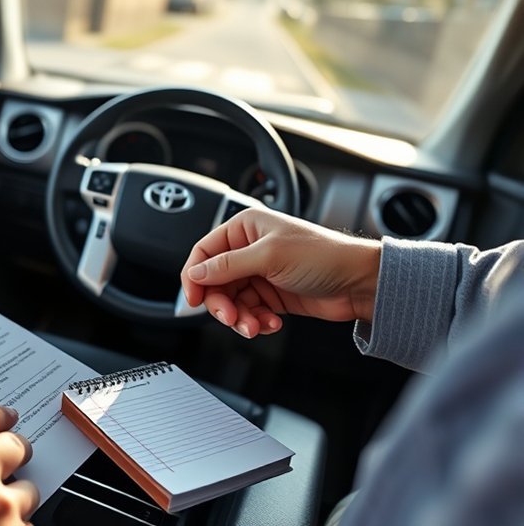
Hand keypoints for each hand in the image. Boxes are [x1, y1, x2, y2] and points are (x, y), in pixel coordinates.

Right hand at [181, 208, 380, 337]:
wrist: (360, 282)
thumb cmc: (323, 255)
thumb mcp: (269, 256)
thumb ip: (228, 266)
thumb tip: (196, 274)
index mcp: (245, 228)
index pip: (204, 252)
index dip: (194, 277)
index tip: (194, 300)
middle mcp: (249, 249)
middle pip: (215, 282)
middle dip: (221, 304)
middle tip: (231, 318)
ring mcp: (261, 273)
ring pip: (232, 301)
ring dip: (240, 318)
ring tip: (255, 326)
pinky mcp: (272, 296)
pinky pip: (250, 312)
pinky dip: (256, 321)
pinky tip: (271, 323)